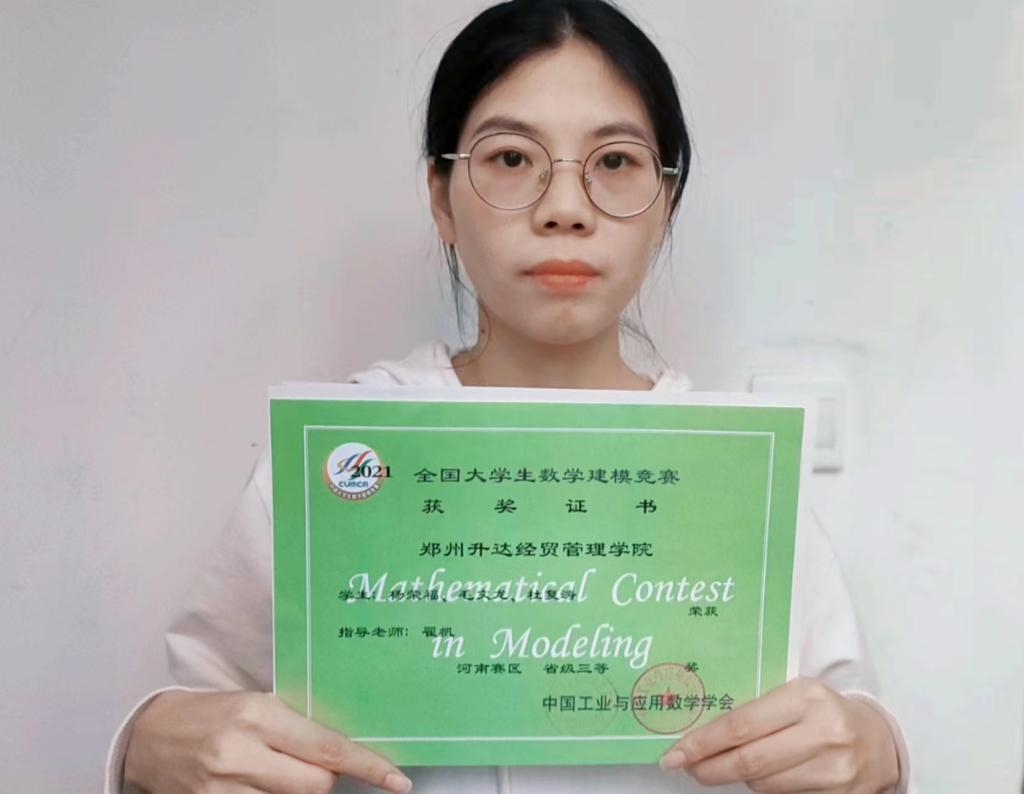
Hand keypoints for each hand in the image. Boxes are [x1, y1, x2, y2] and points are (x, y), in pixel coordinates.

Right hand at [124, 689, 412, 793]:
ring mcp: (223, 789)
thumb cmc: (211, 713)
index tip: (397, 779)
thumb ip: (295, 726)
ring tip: (279, 773)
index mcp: (257, 714)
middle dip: (326, 779)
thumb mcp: (255, 704)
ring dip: (298, 792)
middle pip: (316, 785)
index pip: (326, 747)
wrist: (148, 737)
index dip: (367, 765)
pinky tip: (265, 786)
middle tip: (314, 765)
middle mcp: (241, 753)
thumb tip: (342, 748)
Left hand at [658, 676, 898, 792]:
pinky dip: (767, 792)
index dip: (702, 743)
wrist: (882, 740)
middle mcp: (823, 733)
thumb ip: (756, 712)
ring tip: (730, 767)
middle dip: (710, 768)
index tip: (674, 754)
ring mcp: (836, 772)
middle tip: (686, 768)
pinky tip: (762, 781)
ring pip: (765, 786)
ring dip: (739, 780)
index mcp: (805, 697)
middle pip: (749, 762)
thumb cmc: (824, 712)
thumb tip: (701, 736)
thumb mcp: (795, 696)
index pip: (740, 725)